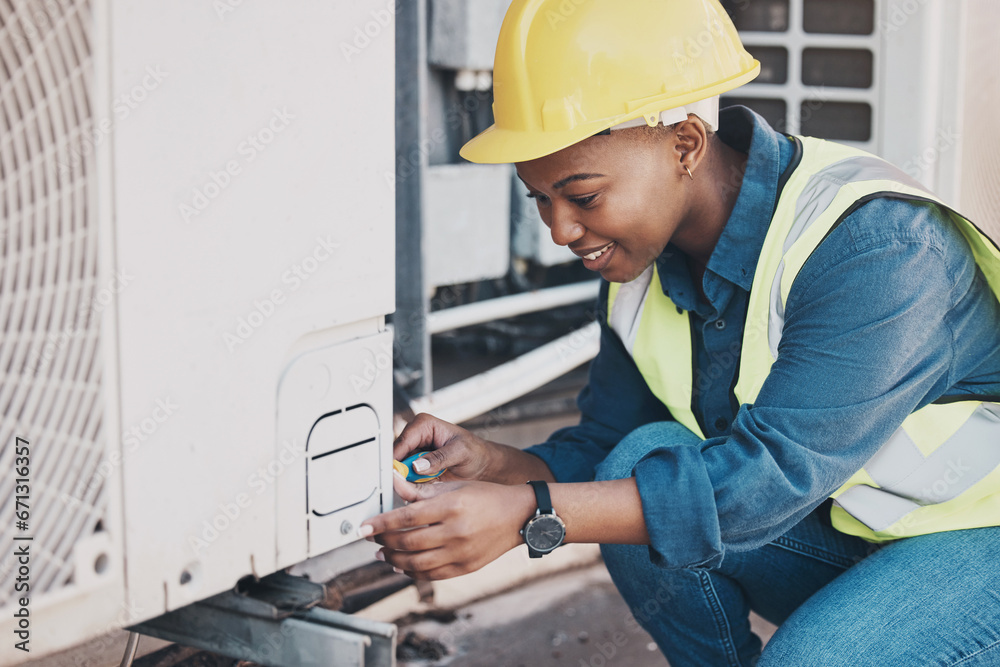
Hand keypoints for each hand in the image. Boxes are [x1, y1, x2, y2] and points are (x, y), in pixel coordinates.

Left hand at [360, 472, 535, 579]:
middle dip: (383, 541)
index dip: (380, 524)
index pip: (406, 518)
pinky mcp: (464, 568)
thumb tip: (394, 482)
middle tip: (372, 537)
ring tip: (382, 552)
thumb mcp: (455, 486)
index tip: (363, 527)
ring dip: (393, 559)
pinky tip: (402, 564)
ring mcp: (460, 553)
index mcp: (451, 506)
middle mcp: (455, 532)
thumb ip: (422, 490)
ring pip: (415, 563)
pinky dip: (411, 572)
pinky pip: (430, 575)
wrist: (519, 516)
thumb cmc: (487, 497)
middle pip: (407, 542)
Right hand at [393, 413, 498, 482]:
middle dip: (400, 472)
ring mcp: (414, 454)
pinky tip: (421, 490)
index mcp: (424, 425)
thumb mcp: (461, 452)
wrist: (483, 466)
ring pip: (399, 469)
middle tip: (407, 486)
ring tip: (421, 488)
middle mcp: (415, 438)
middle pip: (396, 456)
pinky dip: (411, 486)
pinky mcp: (416, 468)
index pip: (403, 441)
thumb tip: (418, 465)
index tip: (395, 474)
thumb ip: (439, 458)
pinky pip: (406, 479)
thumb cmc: (476, 452)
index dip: (396, 458)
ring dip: (406, 481)